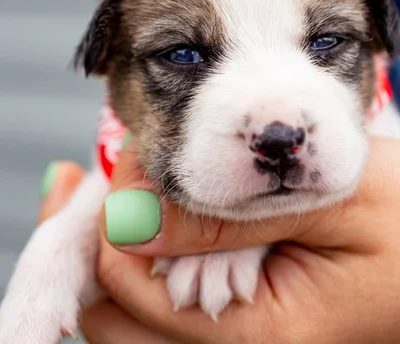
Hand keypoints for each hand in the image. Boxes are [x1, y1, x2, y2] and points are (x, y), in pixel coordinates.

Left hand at [40, 138, 399, 342]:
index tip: (132, 155)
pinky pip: (168, 290)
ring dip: (117, 239)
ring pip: (133, 305)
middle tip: (86, 176)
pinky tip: (155, 202)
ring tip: (120, 181)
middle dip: (97, 236)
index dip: (116, 217)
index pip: (131, 290)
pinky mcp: (238, 310)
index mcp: (257, 334)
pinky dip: (149, 244)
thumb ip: (233, 219)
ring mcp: (233, 332)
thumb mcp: (331, 206)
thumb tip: (128, 217)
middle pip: (115, 310)